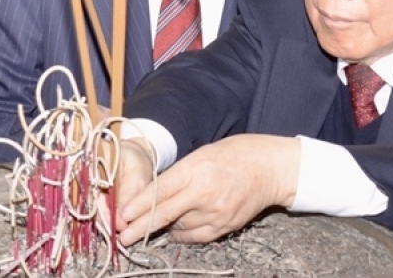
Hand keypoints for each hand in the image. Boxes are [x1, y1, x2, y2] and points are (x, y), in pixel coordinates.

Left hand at [116, 134, 297, 245]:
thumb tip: (152, 194)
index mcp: (197, 169)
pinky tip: (179, 228)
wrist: (270, 167)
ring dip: (166, 226)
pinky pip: (197, 237)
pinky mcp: (226, 226)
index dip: (139, 205)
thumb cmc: (234, 154)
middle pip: (165, 214)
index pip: (161, 191)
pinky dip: (184, 235)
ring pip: (179, 228)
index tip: (123, 215)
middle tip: (122, 236)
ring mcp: (216, 213)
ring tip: (160, 220)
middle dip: (140, 227)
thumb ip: (178, 175)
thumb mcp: (202, 154)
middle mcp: (205, 193)